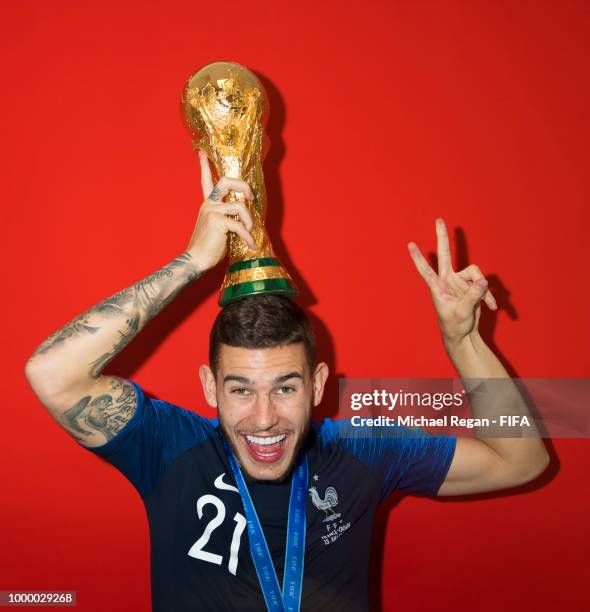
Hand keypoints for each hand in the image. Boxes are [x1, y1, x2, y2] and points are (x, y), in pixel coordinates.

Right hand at [186, 150, 256, 271]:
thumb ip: (228, 218)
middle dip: (243, 185)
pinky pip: (240, 226)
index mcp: (208, 204)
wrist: (197, 260)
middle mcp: (208, 204)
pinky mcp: (217, 222)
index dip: (204, 166)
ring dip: (249, 220)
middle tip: (251, 196)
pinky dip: (248, 236)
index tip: (201, 152)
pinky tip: (251, 245)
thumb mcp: (220, 228)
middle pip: (226, 181)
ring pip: (240, 206)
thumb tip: (245, 218)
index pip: (205, 181)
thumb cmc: (209, 247)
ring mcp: (212, 211)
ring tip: (250, 232)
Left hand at [407, 218, 497, 344]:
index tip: (409, 244)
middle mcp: (447, 280)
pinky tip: (493, 307)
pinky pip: (484, 284)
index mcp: (438, 287)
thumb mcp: (462, 312)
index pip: (425, 270)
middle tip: (439, 219)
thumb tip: (483, 280)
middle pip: (445, 255)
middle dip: (443, 237)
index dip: (418, 258)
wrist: (464, 334)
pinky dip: (490, 296)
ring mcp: (460, 282)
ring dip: (483, 289)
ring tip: (487, 304)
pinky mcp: (472, 286)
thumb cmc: (454, 325)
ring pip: (475, 273)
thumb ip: (472, 296)